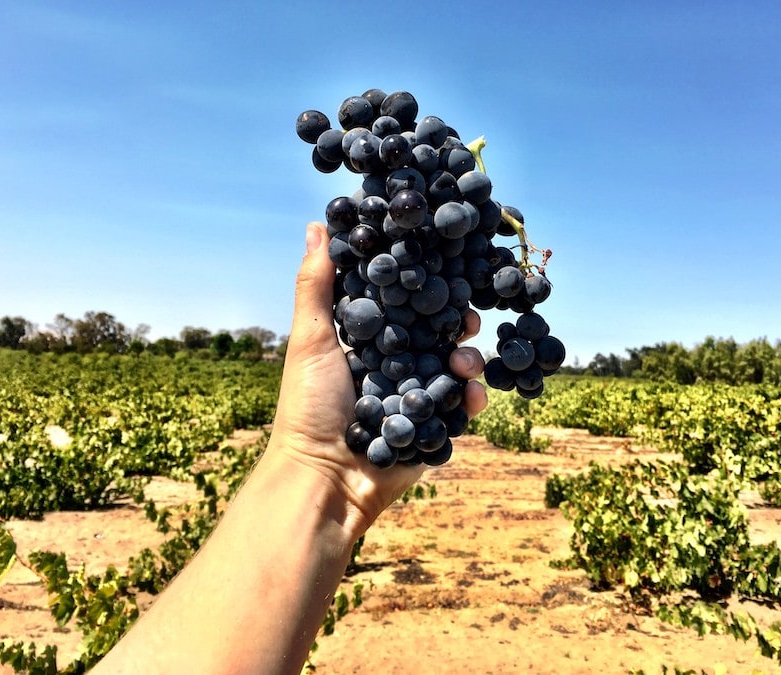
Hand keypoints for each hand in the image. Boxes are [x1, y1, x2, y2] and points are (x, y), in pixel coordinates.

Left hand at [267, 222, 487, 536]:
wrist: (322, 479)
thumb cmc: (307, 406)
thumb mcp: (311, 339)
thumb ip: (316, 284)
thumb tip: (318, 225)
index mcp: (365, 341)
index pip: (401, 304)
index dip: (423, 286)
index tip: (443, 266)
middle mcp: (392, 365)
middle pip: (435, 335)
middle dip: (456, 323)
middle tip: (469, 316)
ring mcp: (414, 398)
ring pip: (452, 370)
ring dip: (468, 361)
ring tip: (468, 362)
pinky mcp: (429, 430)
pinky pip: (458, 411)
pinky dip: (469, 402)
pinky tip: (472, 396)